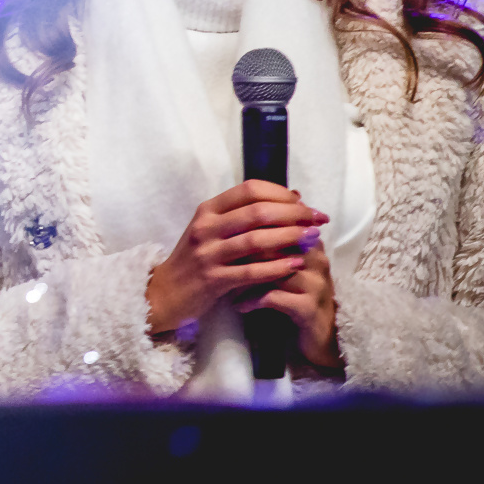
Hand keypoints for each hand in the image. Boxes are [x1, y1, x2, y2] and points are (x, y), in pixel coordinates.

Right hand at [146, 179, 328, 334]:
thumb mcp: (212, 230)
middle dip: (293, 214)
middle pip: (256, 212)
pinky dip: (276, 266)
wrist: (165, 293)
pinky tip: (296, 264)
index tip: (304, 202)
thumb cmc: (196, 259)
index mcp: (207, 210)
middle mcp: (205, 227)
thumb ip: (243, 216)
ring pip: (256, 240)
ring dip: (290, 237)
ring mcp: (207, 254)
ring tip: (313, 238)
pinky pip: (251, 271)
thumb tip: (291, 198)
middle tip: (318, 219)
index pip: (249, 190)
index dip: (280, 193)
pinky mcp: (213, 280)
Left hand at [237, 237, 340, 367]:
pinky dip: (252, 300)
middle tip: (221, 260)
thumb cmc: (297, 297)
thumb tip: (235, 226)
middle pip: (276, 244)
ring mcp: (316, 285)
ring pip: (273, 269)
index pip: (280, 224)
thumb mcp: (285, 269)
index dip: (249, 230)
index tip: (226, 240)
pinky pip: (274, 297)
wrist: (322, 337)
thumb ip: (270, 247)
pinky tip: (239, 305)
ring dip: (245, 277)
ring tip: (226, 284)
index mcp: (311, 245)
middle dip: (244, 252)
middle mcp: (317, 261)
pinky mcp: (310, 309)